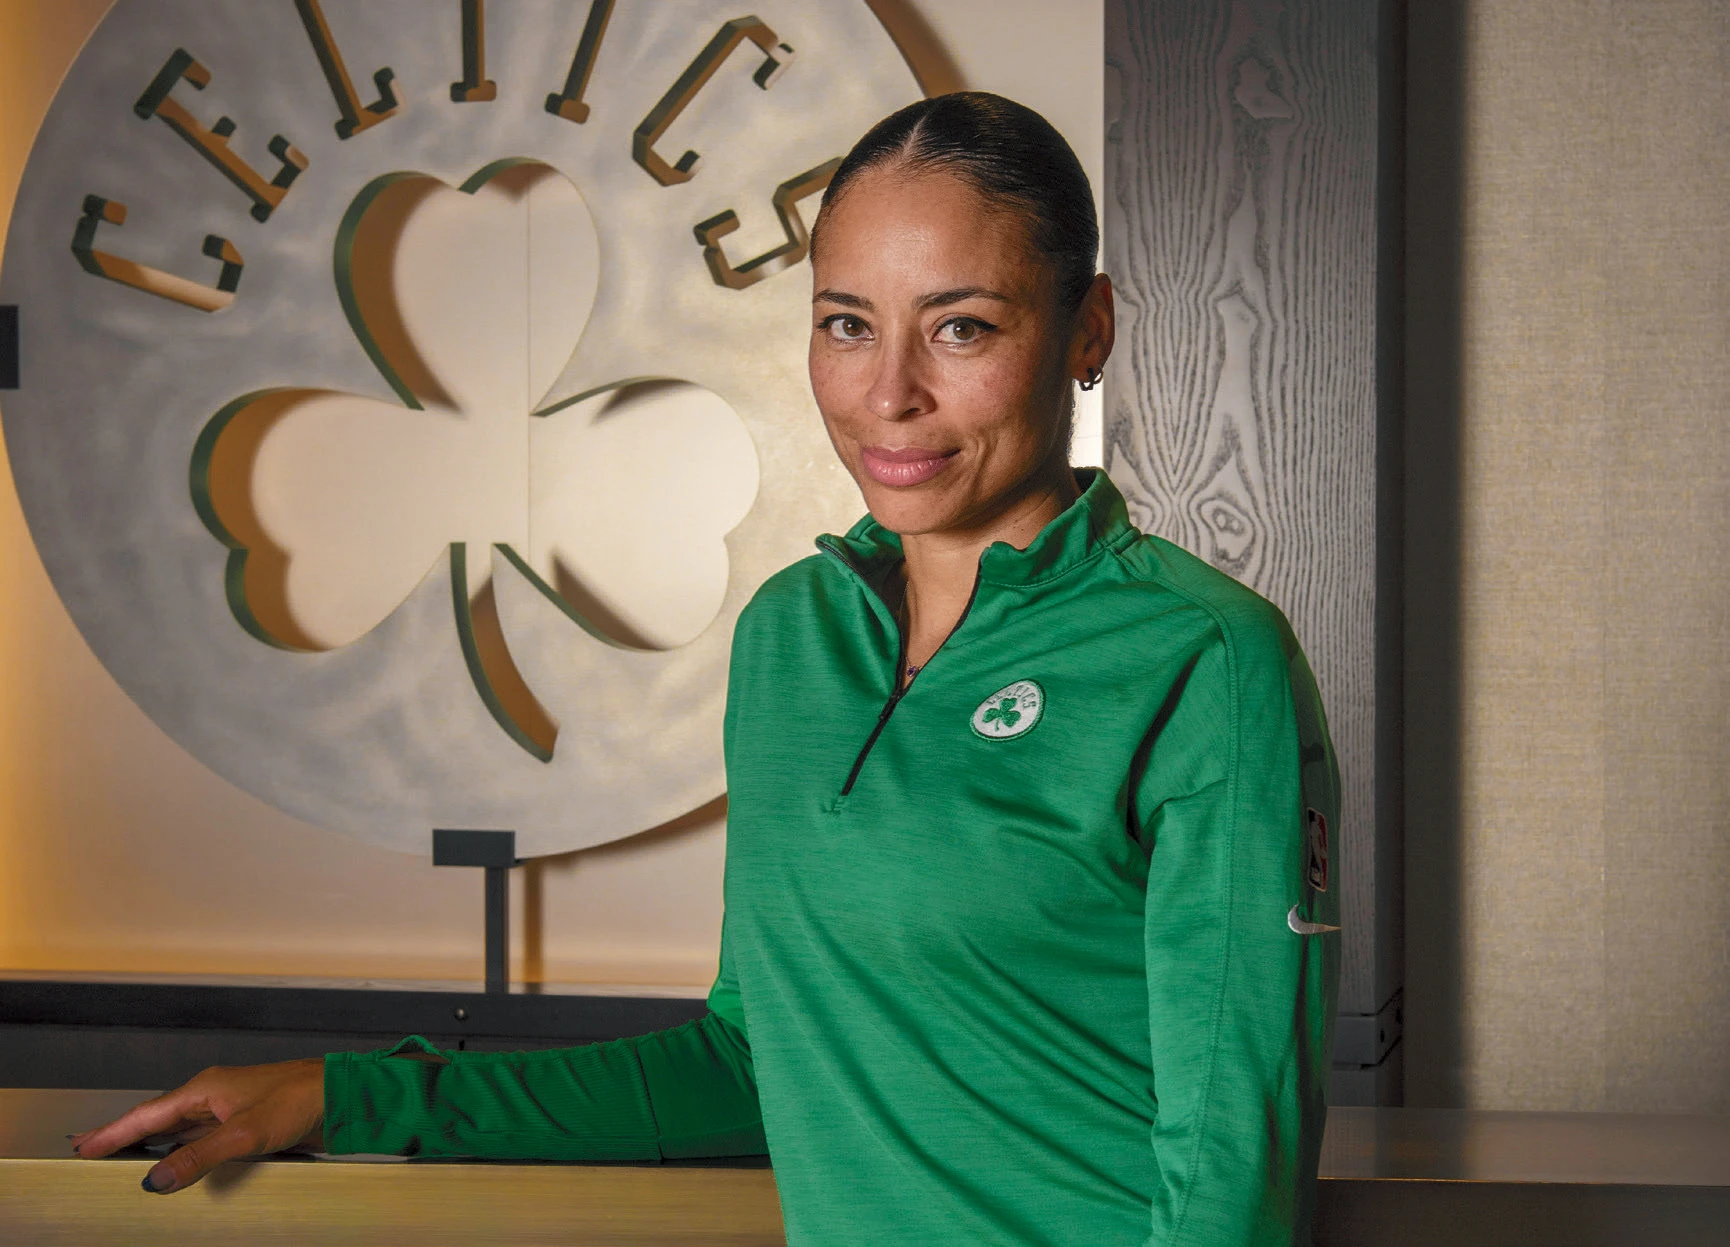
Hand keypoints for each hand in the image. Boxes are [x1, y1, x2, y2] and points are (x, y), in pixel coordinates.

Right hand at [70, 1058, 325, 1192]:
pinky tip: (175, 1160)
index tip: (82, 1146)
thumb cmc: (299, 1100)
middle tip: (88, 1147)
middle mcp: (212, 1096)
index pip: (147, 1114)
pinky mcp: (244, 1124)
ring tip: (121, 1155)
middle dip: (123, 1133)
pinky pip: (200, 1138)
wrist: (339, 1096)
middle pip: (156, 1118)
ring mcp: (227, 1110)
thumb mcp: (244, 1134)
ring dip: (150, 1143)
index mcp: (205, 1090)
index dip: (113, 1132)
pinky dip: (179, 1149)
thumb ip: (198, 1157)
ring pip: (177, 1128)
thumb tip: (155, 1180)